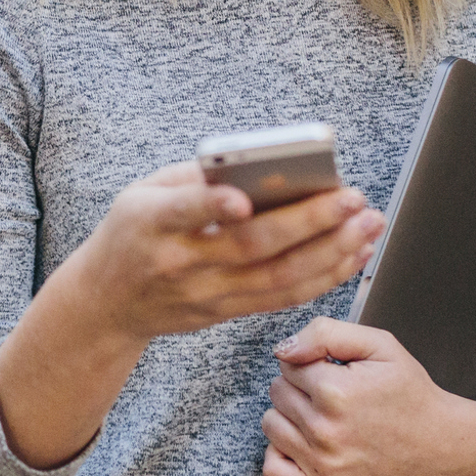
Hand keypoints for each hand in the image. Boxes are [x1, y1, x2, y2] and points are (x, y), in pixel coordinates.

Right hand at [71, 162, 383, 343]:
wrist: (106, 304)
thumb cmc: (130, 233)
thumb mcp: (140, 193)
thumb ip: (193, 178)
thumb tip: (260, 162)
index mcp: (149, 223)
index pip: (183, 212)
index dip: (214, 205)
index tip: (243, 197)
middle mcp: (179, 263)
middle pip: (251, 247)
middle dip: (310, 223)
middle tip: (353, 199)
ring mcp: (205, 295)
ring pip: (278, 278)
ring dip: (332, 252)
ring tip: (369, 225)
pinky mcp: (225, 313)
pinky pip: (283, 297)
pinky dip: (324, 277)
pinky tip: (353, 254)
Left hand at [260, 317, 475, 475]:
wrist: (438, 444)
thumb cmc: (408, 395)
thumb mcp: (379, 345)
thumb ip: (325, 333)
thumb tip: (283, 350)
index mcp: (336, 392)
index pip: (287, 365)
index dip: (311, 364)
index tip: (334, 374)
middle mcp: (325, 432)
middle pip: (277, 394)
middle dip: (300, 389)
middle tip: (334, 398)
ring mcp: (324, 467)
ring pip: (271, 426)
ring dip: (291, 419)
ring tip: (325, 420)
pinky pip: (274, 472)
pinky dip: (282, 457)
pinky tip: (306, 447)